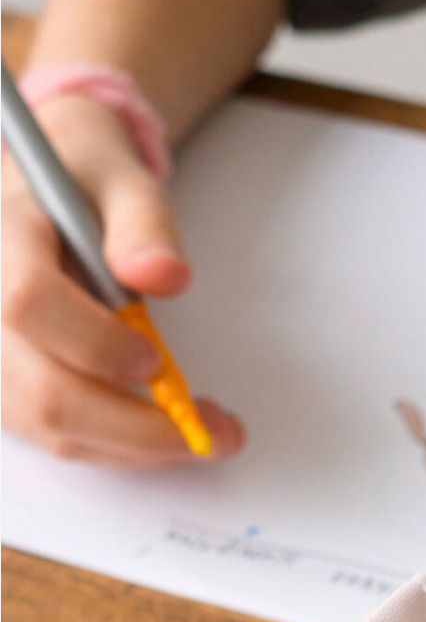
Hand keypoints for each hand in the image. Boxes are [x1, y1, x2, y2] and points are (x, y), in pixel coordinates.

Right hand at [2, 92, 242, 465]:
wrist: (37, 187)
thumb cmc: (81, 179)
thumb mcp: (121, 177)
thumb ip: (145, 223)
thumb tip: (165, 277)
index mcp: (2, 238)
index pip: (28, 302)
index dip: (95, 343)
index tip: (155, 361)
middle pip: (41, 390)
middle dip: (135, 426)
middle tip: (209, 431)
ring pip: (46, 425)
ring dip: (131, 445)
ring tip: (198, 435)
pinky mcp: (0, 383)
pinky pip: (49, 432)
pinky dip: (111, 443)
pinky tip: (157, 432)